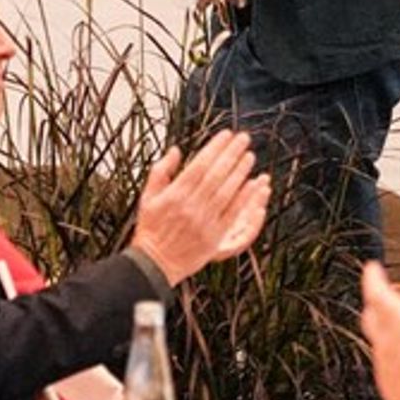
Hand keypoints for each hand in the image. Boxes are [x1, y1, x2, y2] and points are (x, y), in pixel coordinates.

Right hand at [127, 131, 269, 283]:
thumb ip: (160, 171)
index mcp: (174, 194)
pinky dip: (244, 198)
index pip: (200, 164)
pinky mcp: (214, 236)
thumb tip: (175, 150)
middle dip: (231, 154)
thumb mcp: (147, 197)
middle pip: (216, 175)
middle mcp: (190, 206)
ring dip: (240, 172)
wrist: (154, 264)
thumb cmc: (150, 229)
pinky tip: (253, 185)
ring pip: (227, 191)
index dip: (215, 148)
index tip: (226, 135)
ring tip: (249, 156)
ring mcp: (204, 222)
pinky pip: (233, 213)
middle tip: (244, 139)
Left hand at [359, 264, 399, 399]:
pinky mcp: (388, 383)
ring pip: (381, 335)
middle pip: (374, 314)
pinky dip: (398, 346)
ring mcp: (384, 367)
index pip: (377, 295)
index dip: (373, 278)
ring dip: (396, 325)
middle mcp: (386, 348)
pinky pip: (387, 355)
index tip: (372, 268)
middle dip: (386, 301)